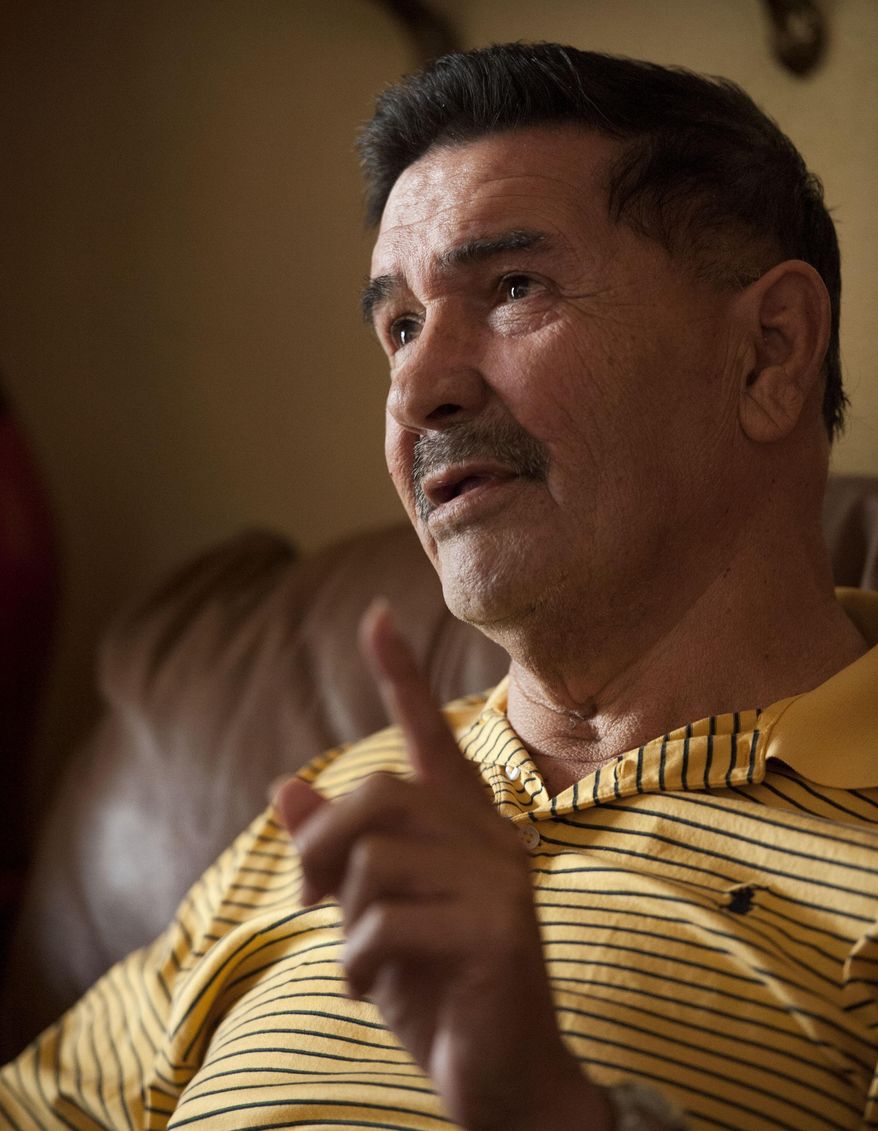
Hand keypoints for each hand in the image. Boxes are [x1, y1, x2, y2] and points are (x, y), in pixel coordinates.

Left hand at [275, 600, 611, 1130]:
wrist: (505, 1079)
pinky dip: (359, 968)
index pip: (430, 734)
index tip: (375, 617)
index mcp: (464, 825)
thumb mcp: (370, 916)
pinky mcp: (499, 931)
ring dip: (347, 927)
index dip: (399, 675)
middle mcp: (491, 836)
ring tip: (368, 964)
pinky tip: (378, 993)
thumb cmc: (437, 990)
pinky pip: (384, 925)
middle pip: (376, 794)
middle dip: (323, 849)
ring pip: (373, 864)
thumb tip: (283, 786)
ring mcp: (501, 880)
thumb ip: (337, 853)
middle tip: (307, 902)